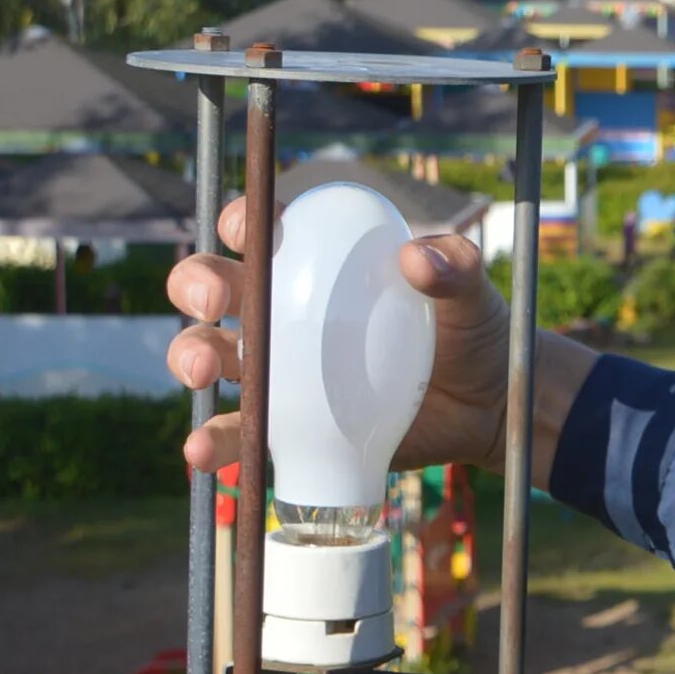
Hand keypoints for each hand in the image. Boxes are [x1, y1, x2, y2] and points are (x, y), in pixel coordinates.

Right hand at [167, 198, 511, 475]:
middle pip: (214, 285)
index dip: (245, 220)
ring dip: (189, 356)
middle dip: (195, 283)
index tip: (249, 231)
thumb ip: (457, 268)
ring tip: (202, 373)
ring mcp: (278, 369)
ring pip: (207, 352)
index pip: (267, 231)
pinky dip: (211, 441)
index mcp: (320, 265)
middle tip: (213, 301)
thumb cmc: (471, 335)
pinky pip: (236, 430)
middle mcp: (283, 311)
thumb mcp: (473, 296)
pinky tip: (203, 453)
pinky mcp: (283, 423)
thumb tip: (420, 258)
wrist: (485, 409)